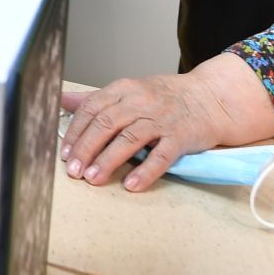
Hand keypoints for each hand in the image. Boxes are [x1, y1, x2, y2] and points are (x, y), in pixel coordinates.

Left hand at [58, 54, 273, 192]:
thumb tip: (61, 100)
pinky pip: (161, 156)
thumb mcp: (130, 90)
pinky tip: (131, 185)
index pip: (92, 108)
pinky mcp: (181, 137)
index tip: (64, 153)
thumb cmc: (166, 97)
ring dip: (108, 160)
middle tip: (73, 171)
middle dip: (86, 148)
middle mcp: (141, 101)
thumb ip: (97, 99)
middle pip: (106, 123)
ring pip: (129, 138)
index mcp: (125, 89)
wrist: (211, 98)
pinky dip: (145, 171)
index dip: (75, 131)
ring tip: (92, 179)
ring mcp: (162, 119)